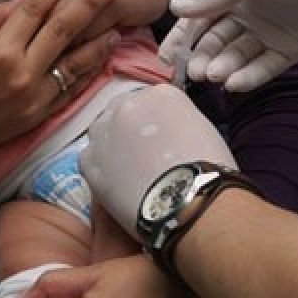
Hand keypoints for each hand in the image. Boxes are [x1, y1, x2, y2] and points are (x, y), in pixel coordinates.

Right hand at [0, 0, 119, 159]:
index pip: (33, 11)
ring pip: (75, 63)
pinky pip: (71, 90)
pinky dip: (88, 73)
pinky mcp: (40, 114)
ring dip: (98, 43)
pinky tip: (101, 58)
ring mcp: (34, 97)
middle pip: (62, 31)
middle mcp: (22, 73)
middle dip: (87, 6)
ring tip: (117, 25)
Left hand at [81, 84, 236, 240]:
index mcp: (162, 95)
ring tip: (127, 170)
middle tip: (141, 153)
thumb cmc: (209, 170)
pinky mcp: (90, 162)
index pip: (151, 100)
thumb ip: (178, 122)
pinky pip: (88, 158)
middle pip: (122, 110)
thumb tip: (167, 135)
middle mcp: (129, 105)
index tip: (159, 137)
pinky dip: (100, 168)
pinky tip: (115, 183)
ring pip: (101, 132)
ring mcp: (105, 132)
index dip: (155, 121)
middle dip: (130, 128)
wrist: (190, 202)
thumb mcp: (202, 131)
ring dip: (112, 145)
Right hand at [159, 0, 297, 91]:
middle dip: (201, 57)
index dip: (181, 37)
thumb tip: (175, 7)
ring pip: (238, 56)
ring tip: (214, 76)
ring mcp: (271, 31)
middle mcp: (249, 11)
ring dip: (223, 67)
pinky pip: (266, 67)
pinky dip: (249, 76)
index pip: (199, 17)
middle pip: (215, 41)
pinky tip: (235, 83)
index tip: (165, 58)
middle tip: (191, 72)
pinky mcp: (294, 48)